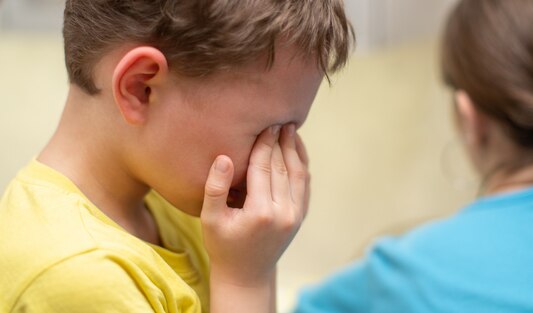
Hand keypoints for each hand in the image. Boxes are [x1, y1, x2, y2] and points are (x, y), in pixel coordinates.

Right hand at [200, 124, 309, 286]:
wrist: (246, 273)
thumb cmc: (223, 245)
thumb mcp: (210, 219)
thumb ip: (215, 188)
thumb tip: (224, 157)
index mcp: (260, 212)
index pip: (264, 168)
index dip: (264, 144)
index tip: (266, 124)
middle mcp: (284, 213)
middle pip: (283, 167)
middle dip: (281, 142)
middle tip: (280, 119)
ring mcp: (295, 215)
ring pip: (299, 174)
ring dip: (295, 149)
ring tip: (291, 129)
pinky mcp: (300, 217)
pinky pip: (304, 184)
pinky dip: (302, 165)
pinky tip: (297, 150)